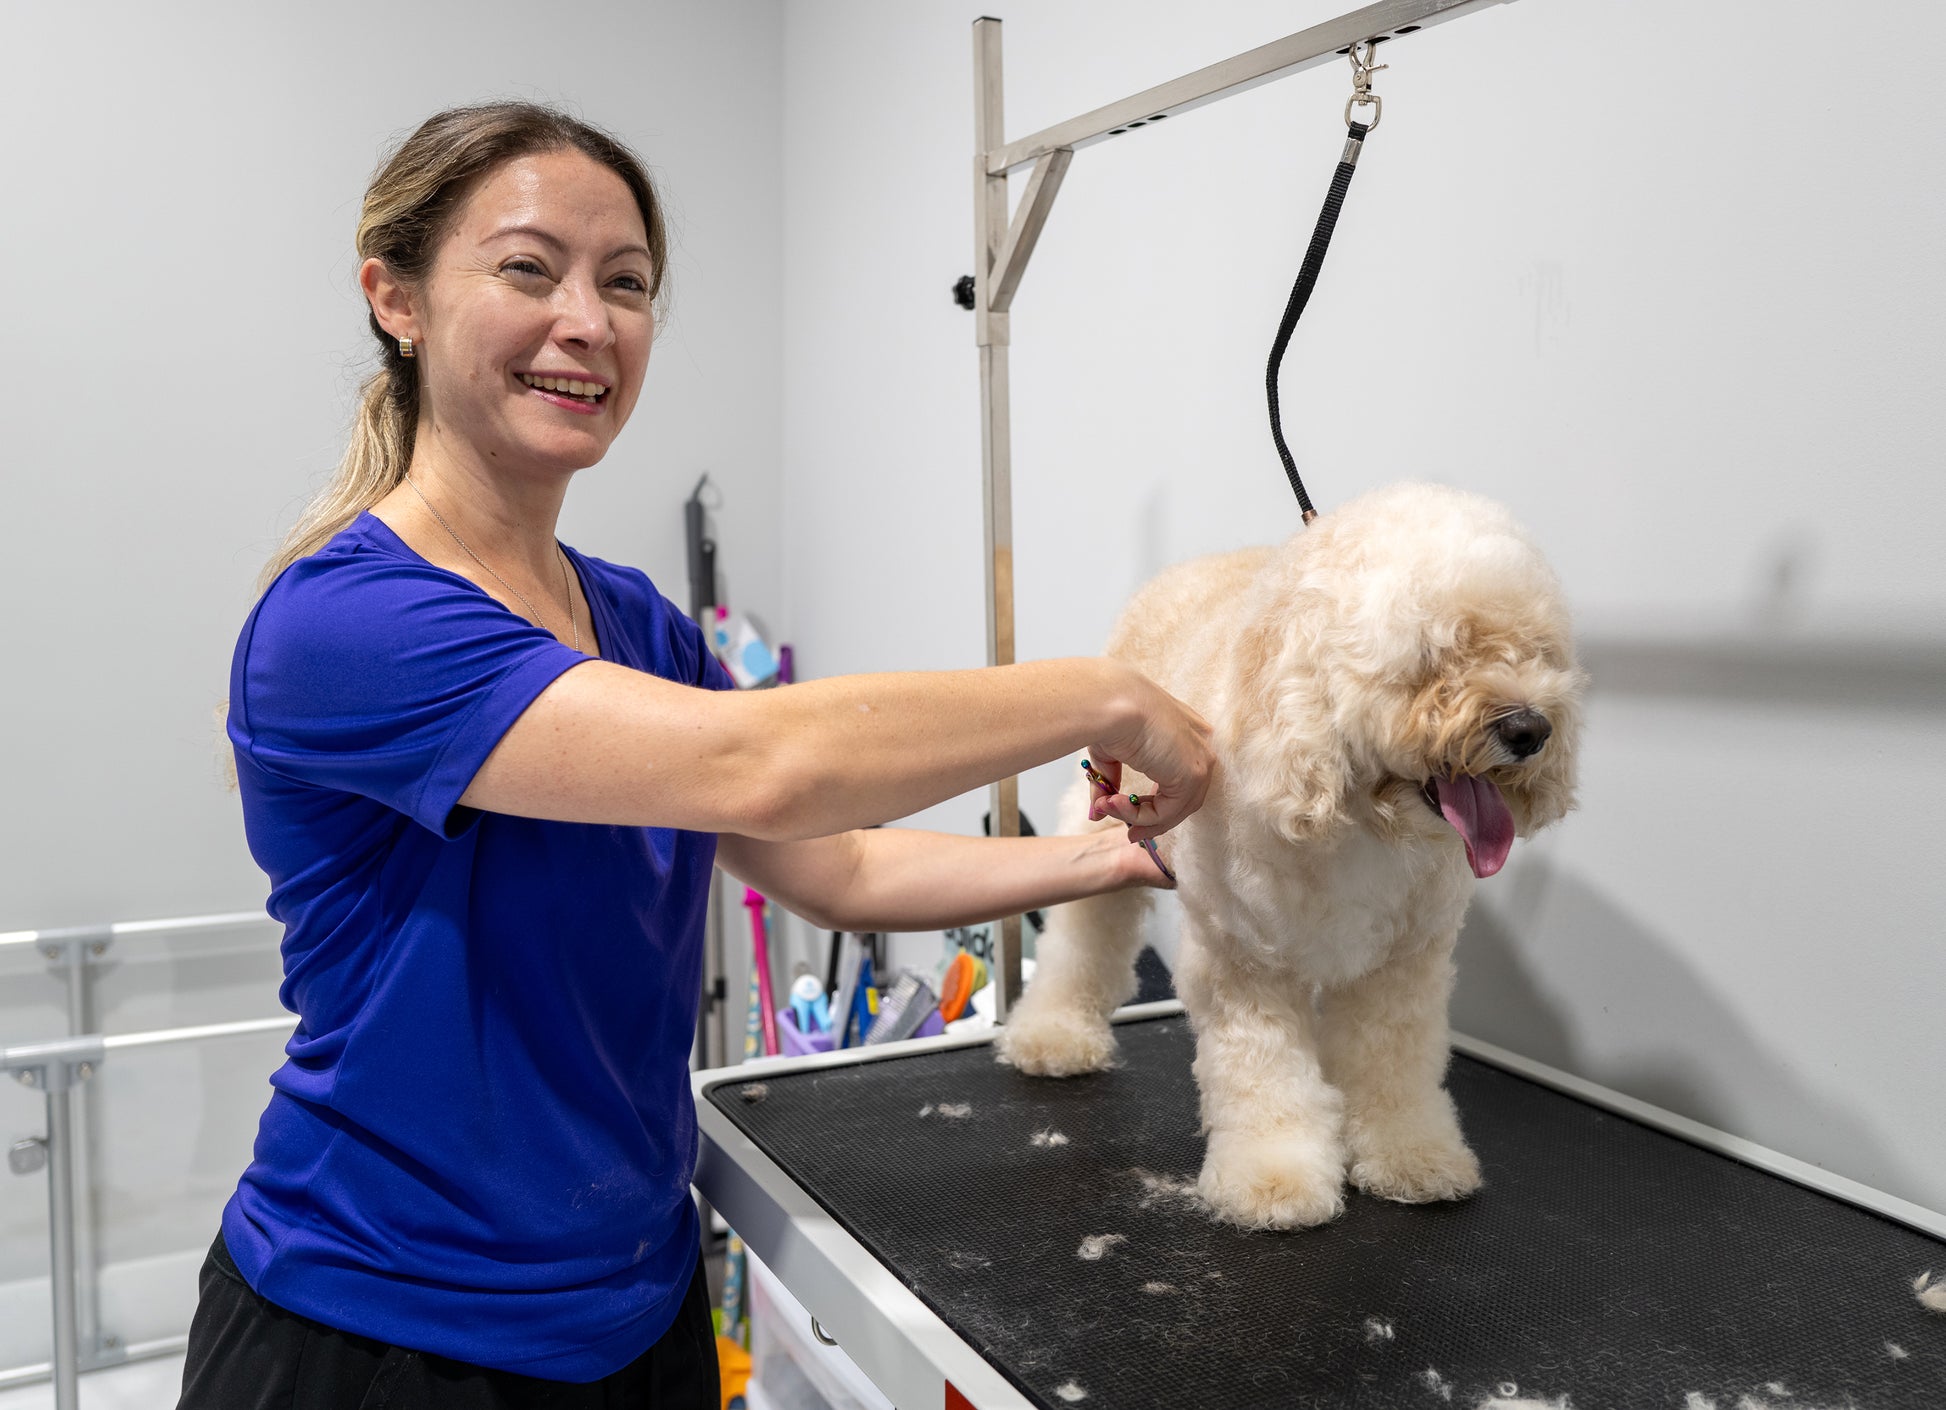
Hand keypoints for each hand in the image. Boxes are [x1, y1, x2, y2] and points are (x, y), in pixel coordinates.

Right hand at [1088, 664, 1213, 842]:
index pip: (1180, 774)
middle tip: (1129, 833)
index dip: (1158, 799)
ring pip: (1175, 808)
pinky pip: (1167, 812)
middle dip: (1153, 819)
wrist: (1112, 702)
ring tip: (1107, 808)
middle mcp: (1200, 742)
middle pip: (1184, 796)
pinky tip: (1113, 803)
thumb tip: (1098, 811)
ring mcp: (1201, 759)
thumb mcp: (1109, 752)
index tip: (1133, 811)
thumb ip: (1110, 781)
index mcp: (1185, 729)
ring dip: (1139, 817)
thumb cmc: (1107, 714)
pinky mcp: (1194, 775)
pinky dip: (1139, 816)